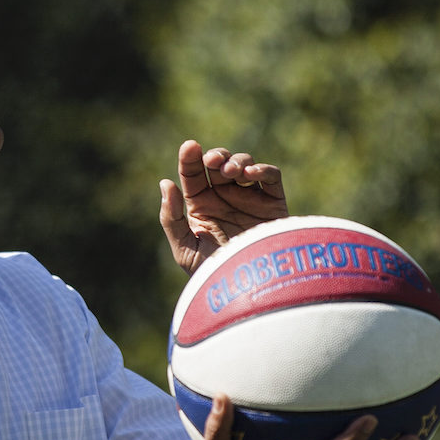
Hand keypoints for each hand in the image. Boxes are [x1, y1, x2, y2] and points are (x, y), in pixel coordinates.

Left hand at [159, 140, 287, 275]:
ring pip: (244, 164)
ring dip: (236, 161)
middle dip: (215, 156)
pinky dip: (262, 169)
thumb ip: (171, 218)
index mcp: (201, 205)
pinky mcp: (273, 204)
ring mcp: (250, 198)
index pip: (193, 174)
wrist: (250, 291)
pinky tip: (250, 174)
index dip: (189, 157)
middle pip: (218, 163)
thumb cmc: (214, 273)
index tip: (189, 147)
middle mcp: (225, 198)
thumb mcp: (185, 249)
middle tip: (212, 162)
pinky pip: (271, 177)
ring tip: (231, 173)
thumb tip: (166, 183)